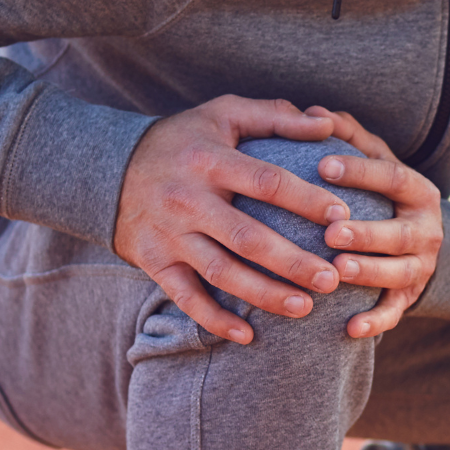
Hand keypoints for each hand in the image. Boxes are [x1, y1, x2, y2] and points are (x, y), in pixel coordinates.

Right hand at [114, 96, 348, 343]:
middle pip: (247, 238)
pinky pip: (186, 298)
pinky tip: (248, 336)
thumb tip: (328, 124)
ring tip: (305, 307)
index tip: (342, 216)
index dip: (305, 200)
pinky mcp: (155, 262)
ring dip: (264, 294)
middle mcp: (188, 199)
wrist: (107, 168)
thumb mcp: (224, 113)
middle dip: (293, 262)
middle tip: (332, 278)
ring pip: (221, 273)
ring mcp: (170, 235)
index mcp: (210, 160)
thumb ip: (277, 116)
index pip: (266, 182)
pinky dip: (215, 320)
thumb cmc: (184, 140)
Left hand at [308, 107, 443, 338]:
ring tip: (338, 270)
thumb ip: (348, 136)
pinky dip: (376, 321)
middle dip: (367, 233)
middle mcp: (428, 229)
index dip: (361, 172)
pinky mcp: (411, 298)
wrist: (420, 242)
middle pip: (401, 233)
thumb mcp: (376, 161)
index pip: (393, 177)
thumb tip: (313, 112)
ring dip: (370, 272)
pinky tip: (350, 329)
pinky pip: (395, 312)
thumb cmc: (382, 194)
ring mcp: (422, 266)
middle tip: (330, 232)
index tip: (322, 166)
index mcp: (419, 190)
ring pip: (400, 273)